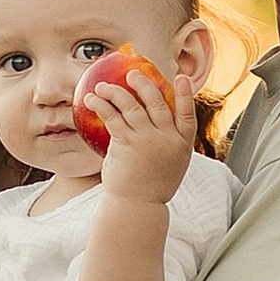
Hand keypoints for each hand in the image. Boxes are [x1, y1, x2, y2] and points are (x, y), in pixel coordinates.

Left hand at [87, 62, 199, 206]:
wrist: (137, 206)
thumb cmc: (151, 187)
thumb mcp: (171, 165)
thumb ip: (168, 144)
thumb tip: (156, 126)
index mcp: (181, 144)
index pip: (187, 115)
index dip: (185, 95)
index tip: (181, 77)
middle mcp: (166, 139)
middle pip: (156, 102)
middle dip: (143, 84)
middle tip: (132, 74)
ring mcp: (146, 140)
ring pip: (131, 106)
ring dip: (115, 92)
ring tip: (103, 86)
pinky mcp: (126, 143)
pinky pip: (113, 117)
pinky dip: (101, 105)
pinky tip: (92, 99)